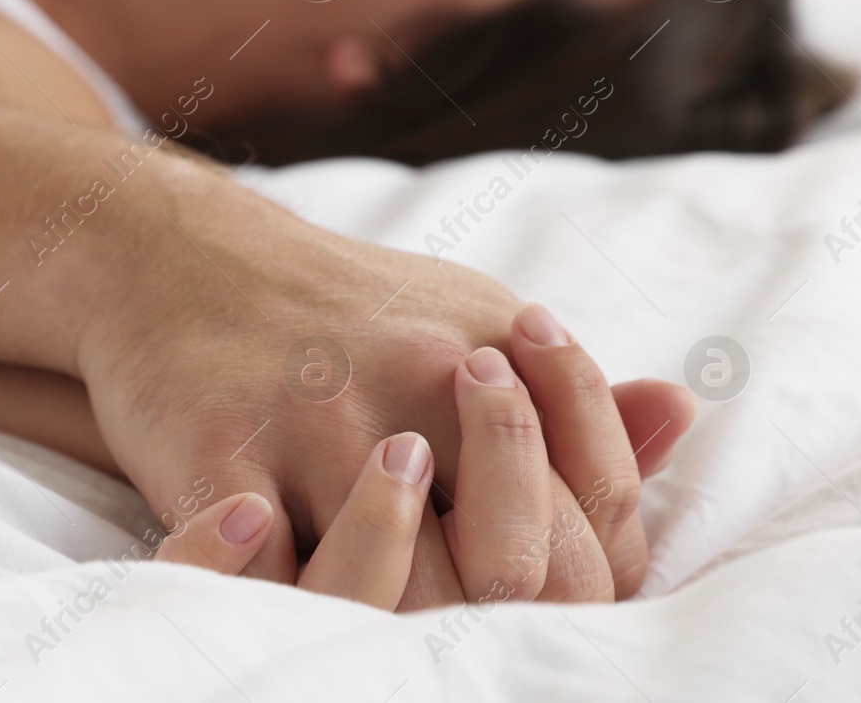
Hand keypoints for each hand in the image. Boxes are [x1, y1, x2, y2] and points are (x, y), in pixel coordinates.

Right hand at [158, 329, 692, 609]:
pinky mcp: (220, 446)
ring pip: (396, 584)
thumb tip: (681, 414)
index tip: (525, 579)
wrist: (178, 250)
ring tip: (381, 595)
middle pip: (508, 564)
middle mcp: (412, 381)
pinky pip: (262, 566)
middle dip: (493, 611)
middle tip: (453, 608)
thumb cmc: (336, 303)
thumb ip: (567, 387)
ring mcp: (313, 418)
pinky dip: (279, 591)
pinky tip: (287, 571)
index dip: (578, 579)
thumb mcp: (465, 314)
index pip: (591, 511)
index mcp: (491, 353)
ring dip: (398, 609)